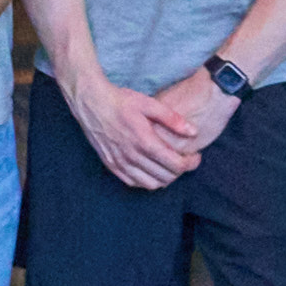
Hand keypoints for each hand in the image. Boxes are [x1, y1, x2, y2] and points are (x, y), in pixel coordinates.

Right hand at [67, 67, 197, 195]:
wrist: (91, 103)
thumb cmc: (121, 101)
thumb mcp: (149, 104)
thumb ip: (173, 119)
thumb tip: (193, 132)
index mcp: (145, 141)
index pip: (176, 165)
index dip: (191, 164)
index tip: (195, 156)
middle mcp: (132, 156)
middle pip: (166, 177)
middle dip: (180, 171)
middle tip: (184, 160)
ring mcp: (120, 163)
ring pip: (151, 184)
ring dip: (164, 178)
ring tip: (168, 166)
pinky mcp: (111, 165)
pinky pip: (134, 183)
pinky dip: (147, 181)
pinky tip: (150, 170)